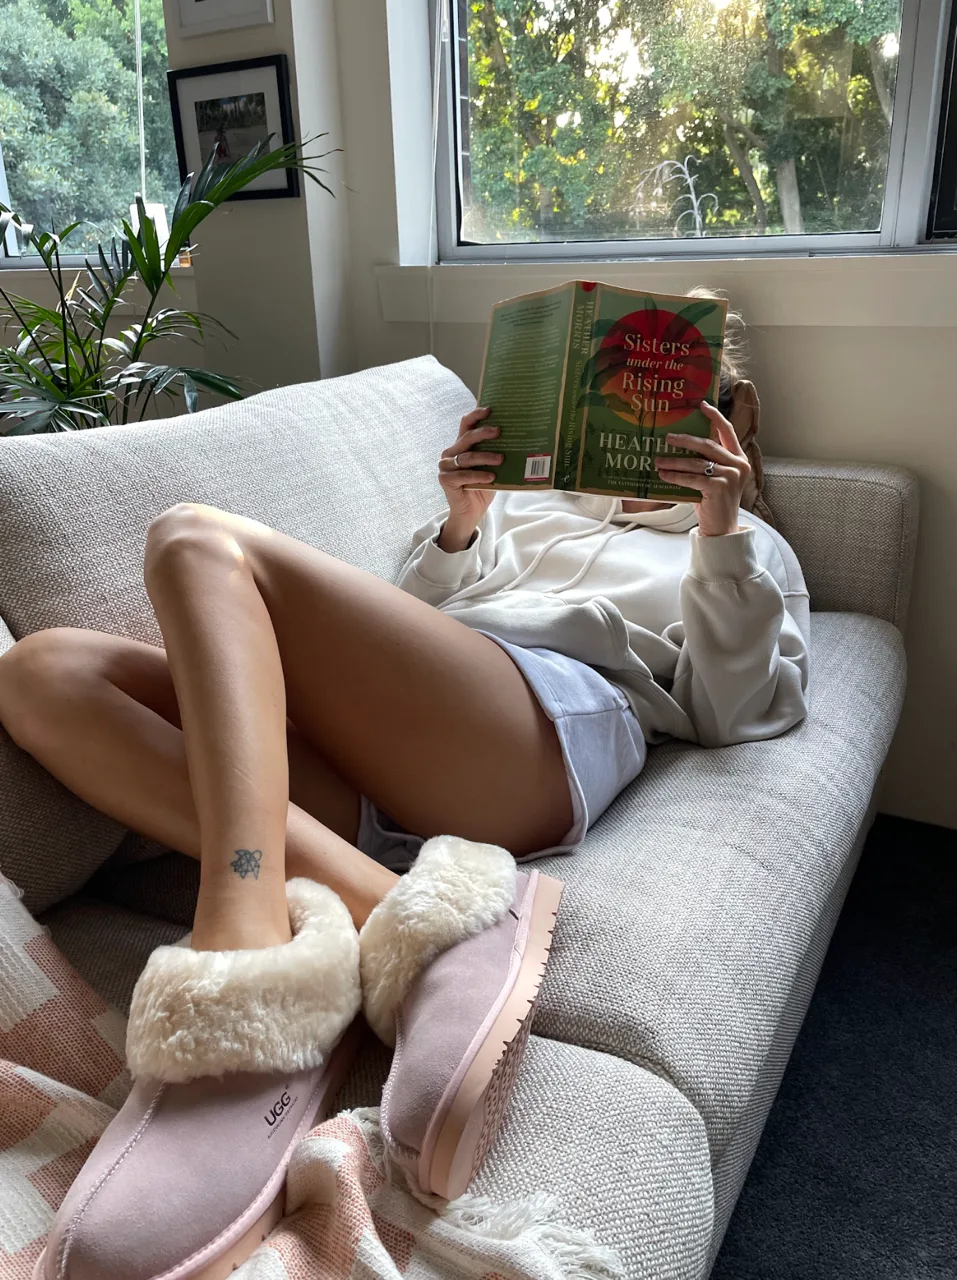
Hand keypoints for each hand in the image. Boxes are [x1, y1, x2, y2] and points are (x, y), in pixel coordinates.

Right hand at [437, 407, 501, 550]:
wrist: (471, 512)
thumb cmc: (483, 486)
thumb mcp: (491, 466)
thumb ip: (495, 452)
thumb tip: (516, 438)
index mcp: (460, 445)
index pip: (465, 425)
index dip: (475, 415)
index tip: (490, 410)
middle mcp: (450, 453)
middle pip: (467, 438)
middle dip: (483, 433)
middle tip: (499, 432)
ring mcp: (446, 466)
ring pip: (467, 457)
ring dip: (485, 457)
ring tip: (501, 459)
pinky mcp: (445, 480)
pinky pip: (463, 475)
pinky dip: (479, 475)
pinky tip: (491, 477)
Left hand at [654, 401, 750, 537]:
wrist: (720, 529)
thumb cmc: (712, 502)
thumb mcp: (712, 478)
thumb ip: (704, 462)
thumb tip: (677, 446)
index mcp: (739, 459)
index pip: (728, 432)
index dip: (715, 417)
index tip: (702, 405)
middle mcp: (738, 465)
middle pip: (707, 445)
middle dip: (685, 440)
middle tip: (666, 438)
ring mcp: (731, 476)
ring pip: (696, 463)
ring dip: (674, 461)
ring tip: (658, 460)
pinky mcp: (719, 488)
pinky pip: (692, 478)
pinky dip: (675, 476)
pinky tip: (663, 475)